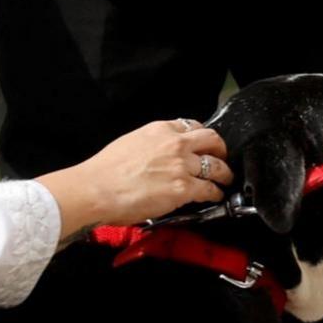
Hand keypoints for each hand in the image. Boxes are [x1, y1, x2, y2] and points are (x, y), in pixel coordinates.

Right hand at [37, 119, 234, 242]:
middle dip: (220, 149)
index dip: (200, 137)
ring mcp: (181, 165)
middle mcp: (174, 143)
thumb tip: (157, 159)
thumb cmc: (104, 171)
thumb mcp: (129, 143)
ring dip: (224, 173)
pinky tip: (215, 196)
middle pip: (212, 140)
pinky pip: (210, 189)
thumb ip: (150, 147)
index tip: (203, 144)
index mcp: (159, 129)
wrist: (97, 188)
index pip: (190, 126)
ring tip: (225, 179)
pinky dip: (216, 193)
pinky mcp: (183, 188)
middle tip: (221, 158)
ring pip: (216, 165)